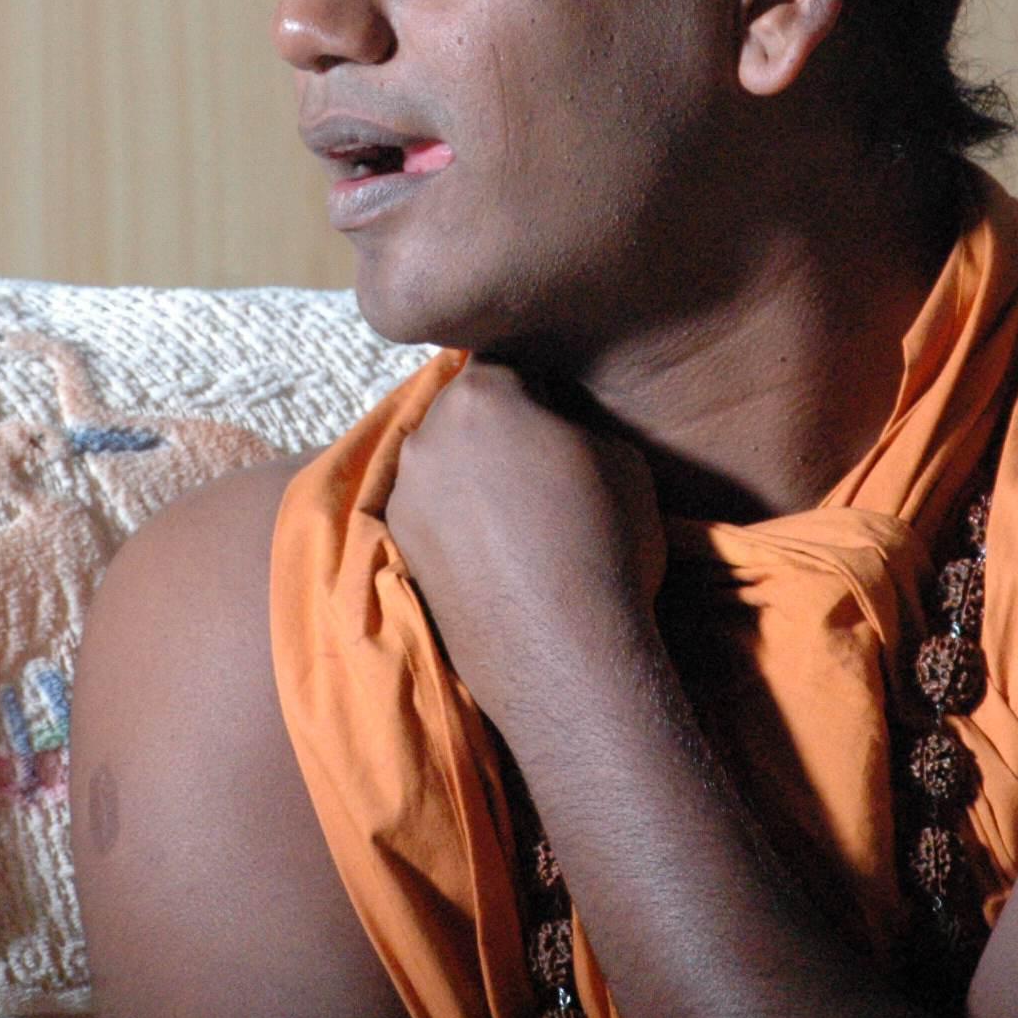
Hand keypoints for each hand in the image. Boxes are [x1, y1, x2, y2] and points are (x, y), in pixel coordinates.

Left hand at [382, 358, 668, 718]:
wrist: (563, 654)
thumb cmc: (604, 542)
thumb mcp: (619, 453)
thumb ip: (573, 416)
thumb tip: (553, 416)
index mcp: (482, 394)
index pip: (509, 363)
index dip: (540, 387)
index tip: (561, 415)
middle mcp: (427, 432)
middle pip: (465, 407)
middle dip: (498, 425)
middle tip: (539, 466)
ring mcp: (405, 490)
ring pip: (442, 457)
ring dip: (471, 470)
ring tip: (514, 514)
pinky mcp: (398, 543)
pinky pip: (430, 505)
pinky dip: (454, 514)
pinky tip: (490, 545)